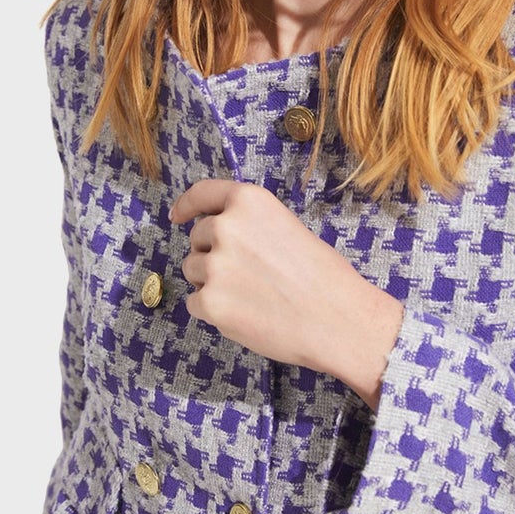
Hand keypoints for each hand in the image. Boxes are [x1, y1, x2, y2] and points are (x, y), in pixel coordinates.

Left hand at [170, 180, 403, 409]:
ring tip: (250, 295)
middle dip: (212, 253)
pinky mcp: (210, 302)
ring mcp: (215, 265)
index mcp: (249, 202)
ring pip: (193, 271)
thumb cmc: (323, 275)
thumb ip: (250, 226)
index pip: (203, 194)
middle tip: (246, 273)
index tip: (177, 216)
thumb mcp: (286, 228)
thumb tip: (218, 239)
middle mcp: (226, 227)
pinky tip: (246, 314)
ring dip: (211, 282)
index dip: (187, 206)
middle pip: (197, 238)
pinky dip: (214, 311)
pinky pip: (196, 303)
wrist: (337, 318)